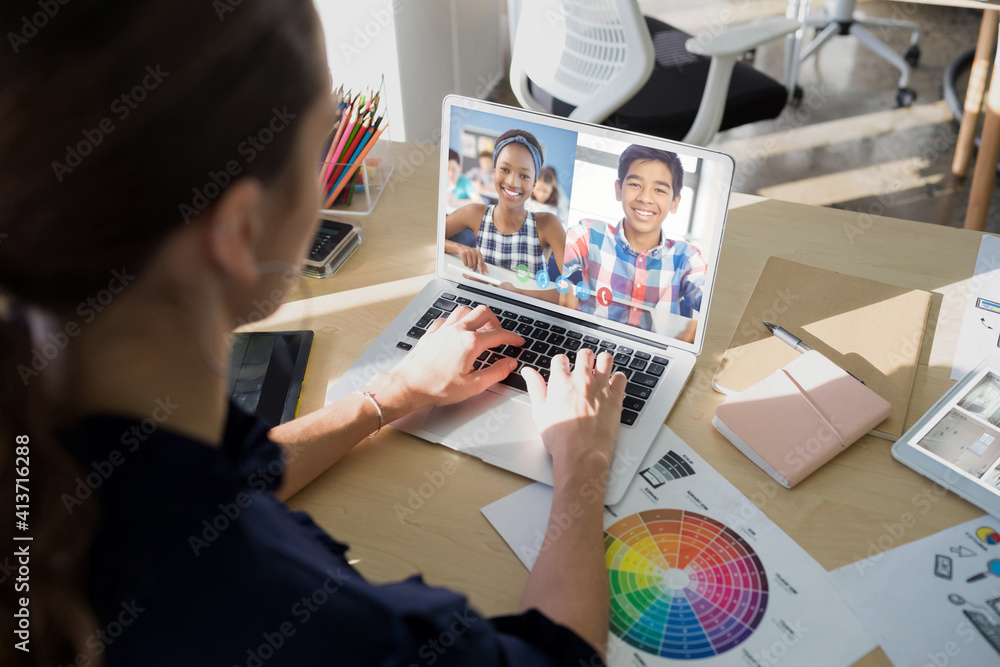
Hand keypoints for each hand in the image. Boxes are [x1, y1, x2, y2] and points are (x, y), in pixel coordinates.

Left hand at [379, 305, 522, 413]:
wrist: (408, 385)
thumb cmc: (437, 388)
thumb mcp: (473, 385)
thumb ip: (496, 372)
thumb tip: (509, 363)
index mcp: (471, 342)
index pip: (499, 334)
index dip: (512, 337)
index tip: (518, 341)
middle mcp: (458, 330)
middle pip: (483, 312)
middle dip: (496, 321)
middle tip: (499, 334)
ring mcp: (443, 329)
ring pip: (464, 310)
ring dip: (475, 317)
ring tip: (480, 330)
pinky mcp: (431, 333)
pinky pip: (447, 318)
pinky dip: (456, 322)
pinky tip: (456, 331)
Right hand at [458, 246, 487, 273]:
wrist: (462, 248)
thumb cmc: (472, 254)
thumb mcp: (478, 258)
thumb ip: (483, 264)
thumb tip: (487, 271)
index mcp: (479, 253)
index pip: (481, 263)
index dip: (481, 269)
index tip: (482, 274)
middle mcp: (474, 252)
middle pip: (474, 265)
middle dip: (474, 268)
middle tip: (473, 268)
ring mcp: (468, 252)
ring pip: (469, 265)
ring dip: (469, 266)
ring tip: (469, 264)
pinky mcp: (463, 253)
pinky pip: (465, 263)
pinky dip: (465, 264)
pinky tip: (466, 262)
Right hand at [522, 349, 625, 477]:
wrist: (581, 454)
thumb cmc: (560, 438)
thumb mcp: (539, 412)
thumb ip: (535, 388)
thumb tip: (528, 372)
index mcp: (561, 382)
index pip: (560, 359)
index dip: (561, 363)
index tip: (563, 369)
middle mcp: (581, 379)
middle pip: (584, 354)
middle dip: (583, 358)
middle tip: (583, 367)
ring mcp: (600, 387)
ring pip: (605, 359)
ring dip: (602, 362)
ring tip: (600, 369)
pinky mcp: (615, 397)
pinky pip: (621, 378)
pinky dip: (618, 378)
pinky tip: (613, 384)